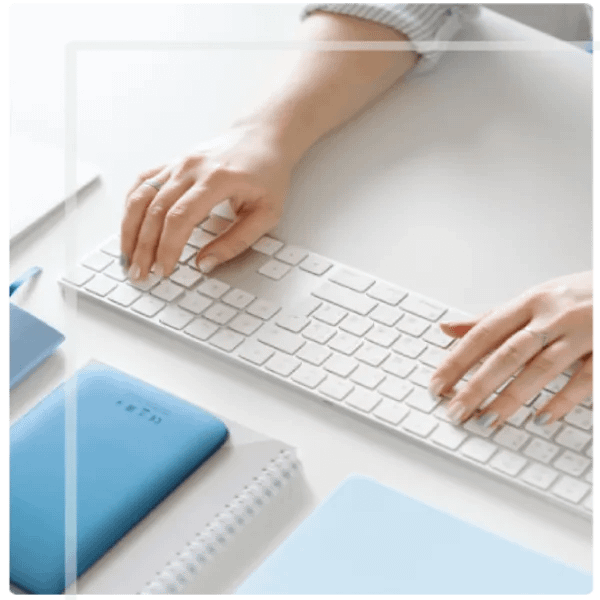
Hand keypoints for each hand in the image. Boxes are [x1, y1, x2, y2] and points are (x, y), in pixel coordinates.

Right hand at [120, 125, 293, 280]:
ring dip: (130, 230)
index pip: (180, 217)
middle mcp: (191, 168)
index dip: (168, 247)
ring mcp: (178, 163)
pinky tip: (128, 228)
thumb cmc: (268, 173)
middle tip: (141, 273)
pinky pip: (142, 183)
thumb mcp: (267, 213)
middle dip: (145, 247)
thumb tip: (206, 264)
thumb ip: (237, 241)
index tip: (164, 270)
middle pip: (155, 210)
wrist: (262, 136)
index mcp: (217, 179)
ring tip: (128, 258)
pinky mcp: (171, 163)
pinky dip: (130, 207)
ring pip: (141, 196)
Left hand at [429, 270, 594, 427]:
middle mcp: (554, 314)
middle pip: (509, 353)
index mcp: (531, 301)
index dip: (457, 360)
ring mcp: (584, 332)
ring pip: (543, 368)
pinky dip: (564, 400)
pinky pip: (587, 378)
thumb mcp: (535, 299)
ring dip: (513, 398)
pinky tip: (544, 418)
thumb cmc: (579, 295)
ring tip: (488, 421)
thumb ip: (492, 318)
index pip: (484, 332)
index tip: (437, 384)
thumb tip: (447, 328)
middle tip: (456, 411)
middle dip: (478, 384)